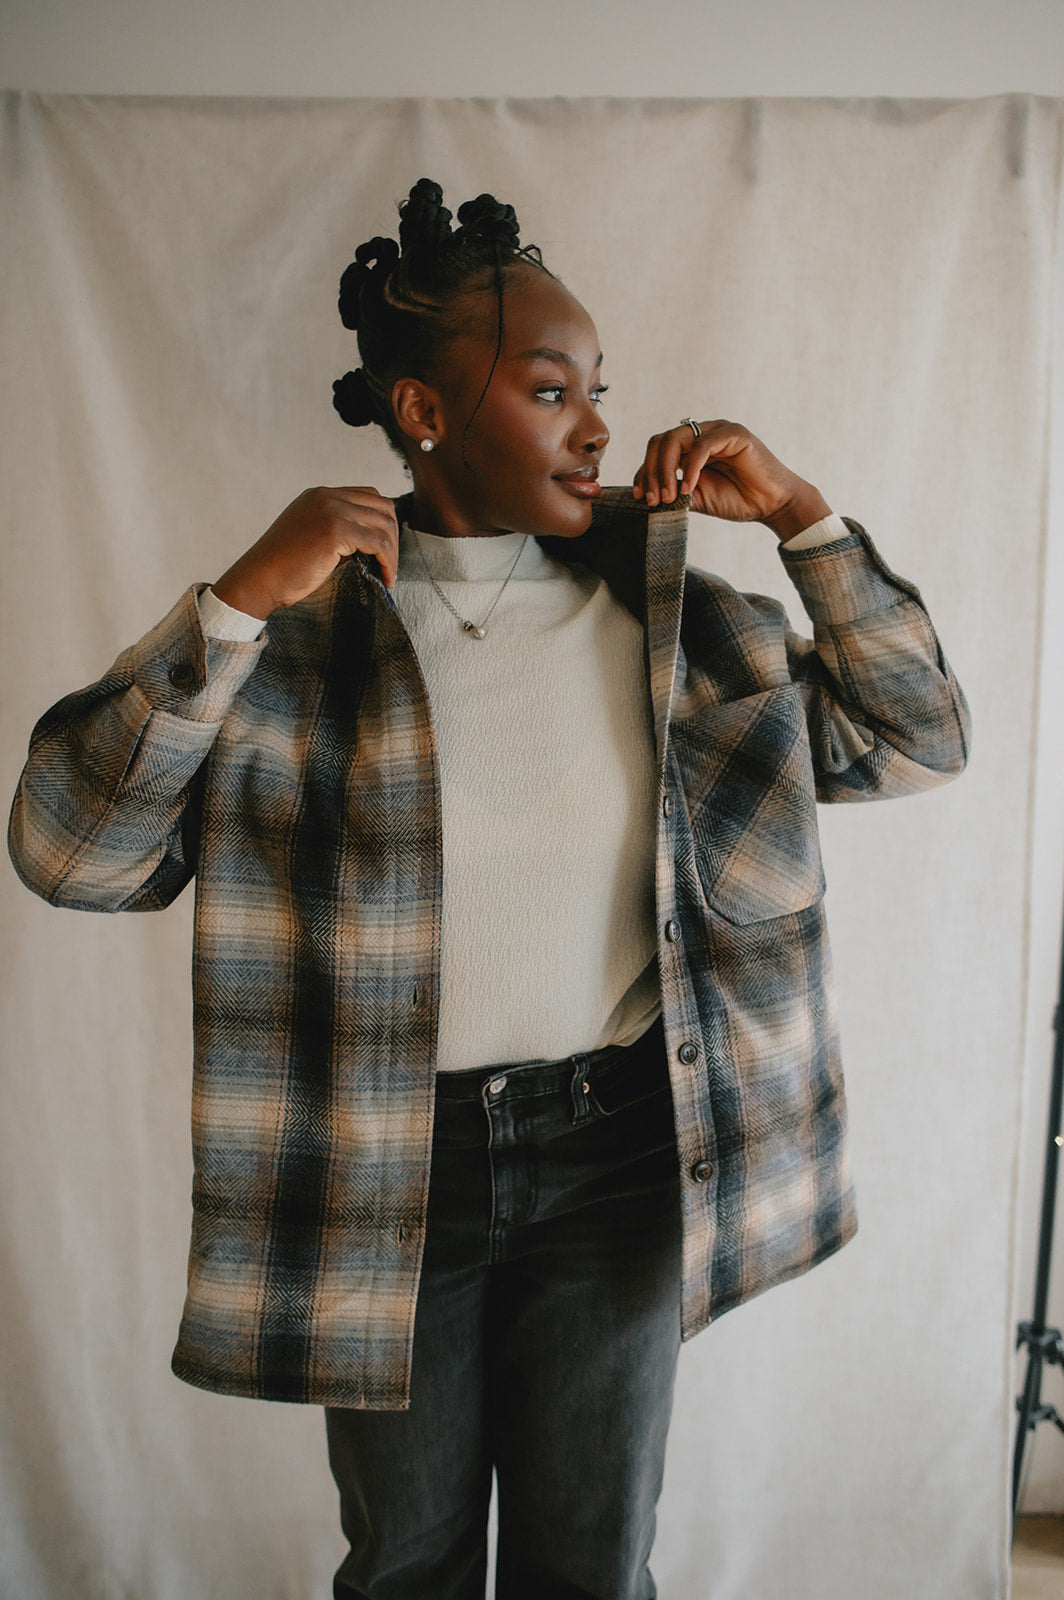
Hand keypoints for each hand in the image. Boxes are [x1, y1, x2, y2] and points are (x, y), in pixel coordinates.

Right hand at [213, 487, 399, 619]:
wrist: (260, 579)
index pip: (368, 496)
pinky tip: (385, 577)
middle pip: (382, 507)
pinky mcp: (336, 530)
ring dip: (393, 552)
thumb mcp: (311, 537)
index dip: (382, 523)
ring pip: (384, 525)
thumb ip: (338, 530)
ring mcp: (331, 510)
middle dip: (393, 536)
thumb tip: (372, 542)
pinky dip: (388, 561)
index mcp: (320, 495)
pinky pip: (378, 542)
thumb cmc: (284, 568)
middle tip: (389, 564)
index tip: (383, 550)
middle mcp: (327, 496)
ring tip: (388, 574)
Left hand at [633, 420, 831, 540]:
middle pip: (660, 441)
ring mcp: (717, 430)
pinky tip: (689, 488)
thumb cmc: (737, 499)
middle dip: (650, 471)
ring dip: (665, 470)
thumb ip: (672, 492)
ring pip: (676, 439)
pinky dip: (691, 468)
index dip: (643, 472)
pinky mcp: (734, 433)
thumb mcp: (696, 498)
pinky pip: (703, 445)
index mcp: (689, 447)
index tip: (639, 498)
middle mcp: (701, 434)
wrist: (771, 505)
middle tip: (653, 500)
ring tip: (668, 497)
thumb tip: (642, 497)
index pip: (656, 450)